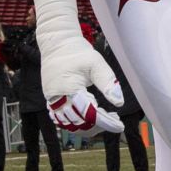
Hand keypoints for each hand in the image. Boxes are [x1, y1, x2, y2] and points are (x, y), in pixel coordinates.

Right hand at [33, 0, 120, 116]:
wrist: (57, 43)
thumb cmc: (77, 51)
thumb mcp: (96, 63)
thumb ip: (108, 82)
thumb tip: (119, 102)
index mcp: (70, 89)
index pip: (89, 114)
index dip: (106, 122)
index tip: (120, 125)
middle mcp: (58, 98)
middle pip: (79, 123)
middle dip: (98, 125)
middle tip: (114, 119)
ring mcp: (52, 100)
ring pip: (68, 125)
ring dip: (87, 127)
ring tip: (103, 119)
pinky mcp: (50, 100)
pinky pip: (60, 119)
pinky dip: (75, 123)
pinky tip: (88, 118)